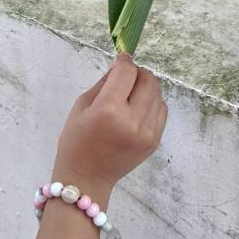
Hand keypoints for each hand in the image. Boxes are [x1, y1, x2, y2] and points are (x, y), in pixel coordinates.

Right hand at [51, 55, 166, 204]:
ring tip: (131, 94)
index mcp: (109, 109)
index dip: (124, 61)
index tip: (120, 59)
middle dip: (137, 73)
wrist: (86, 178)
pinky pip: (161, 111)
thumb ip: (103, 83)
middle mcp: (132, 120)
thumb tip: (120, 66)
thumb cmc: (76, 140)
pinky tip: (138, 110)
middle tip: (126, 77)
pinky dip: (152, 104)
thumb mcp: (81, 106)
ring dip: (145, 88)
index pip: (127, 72)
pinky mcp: (154, 141)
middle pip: (147, 81)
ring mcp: (147, 132)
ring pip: (157, 94)